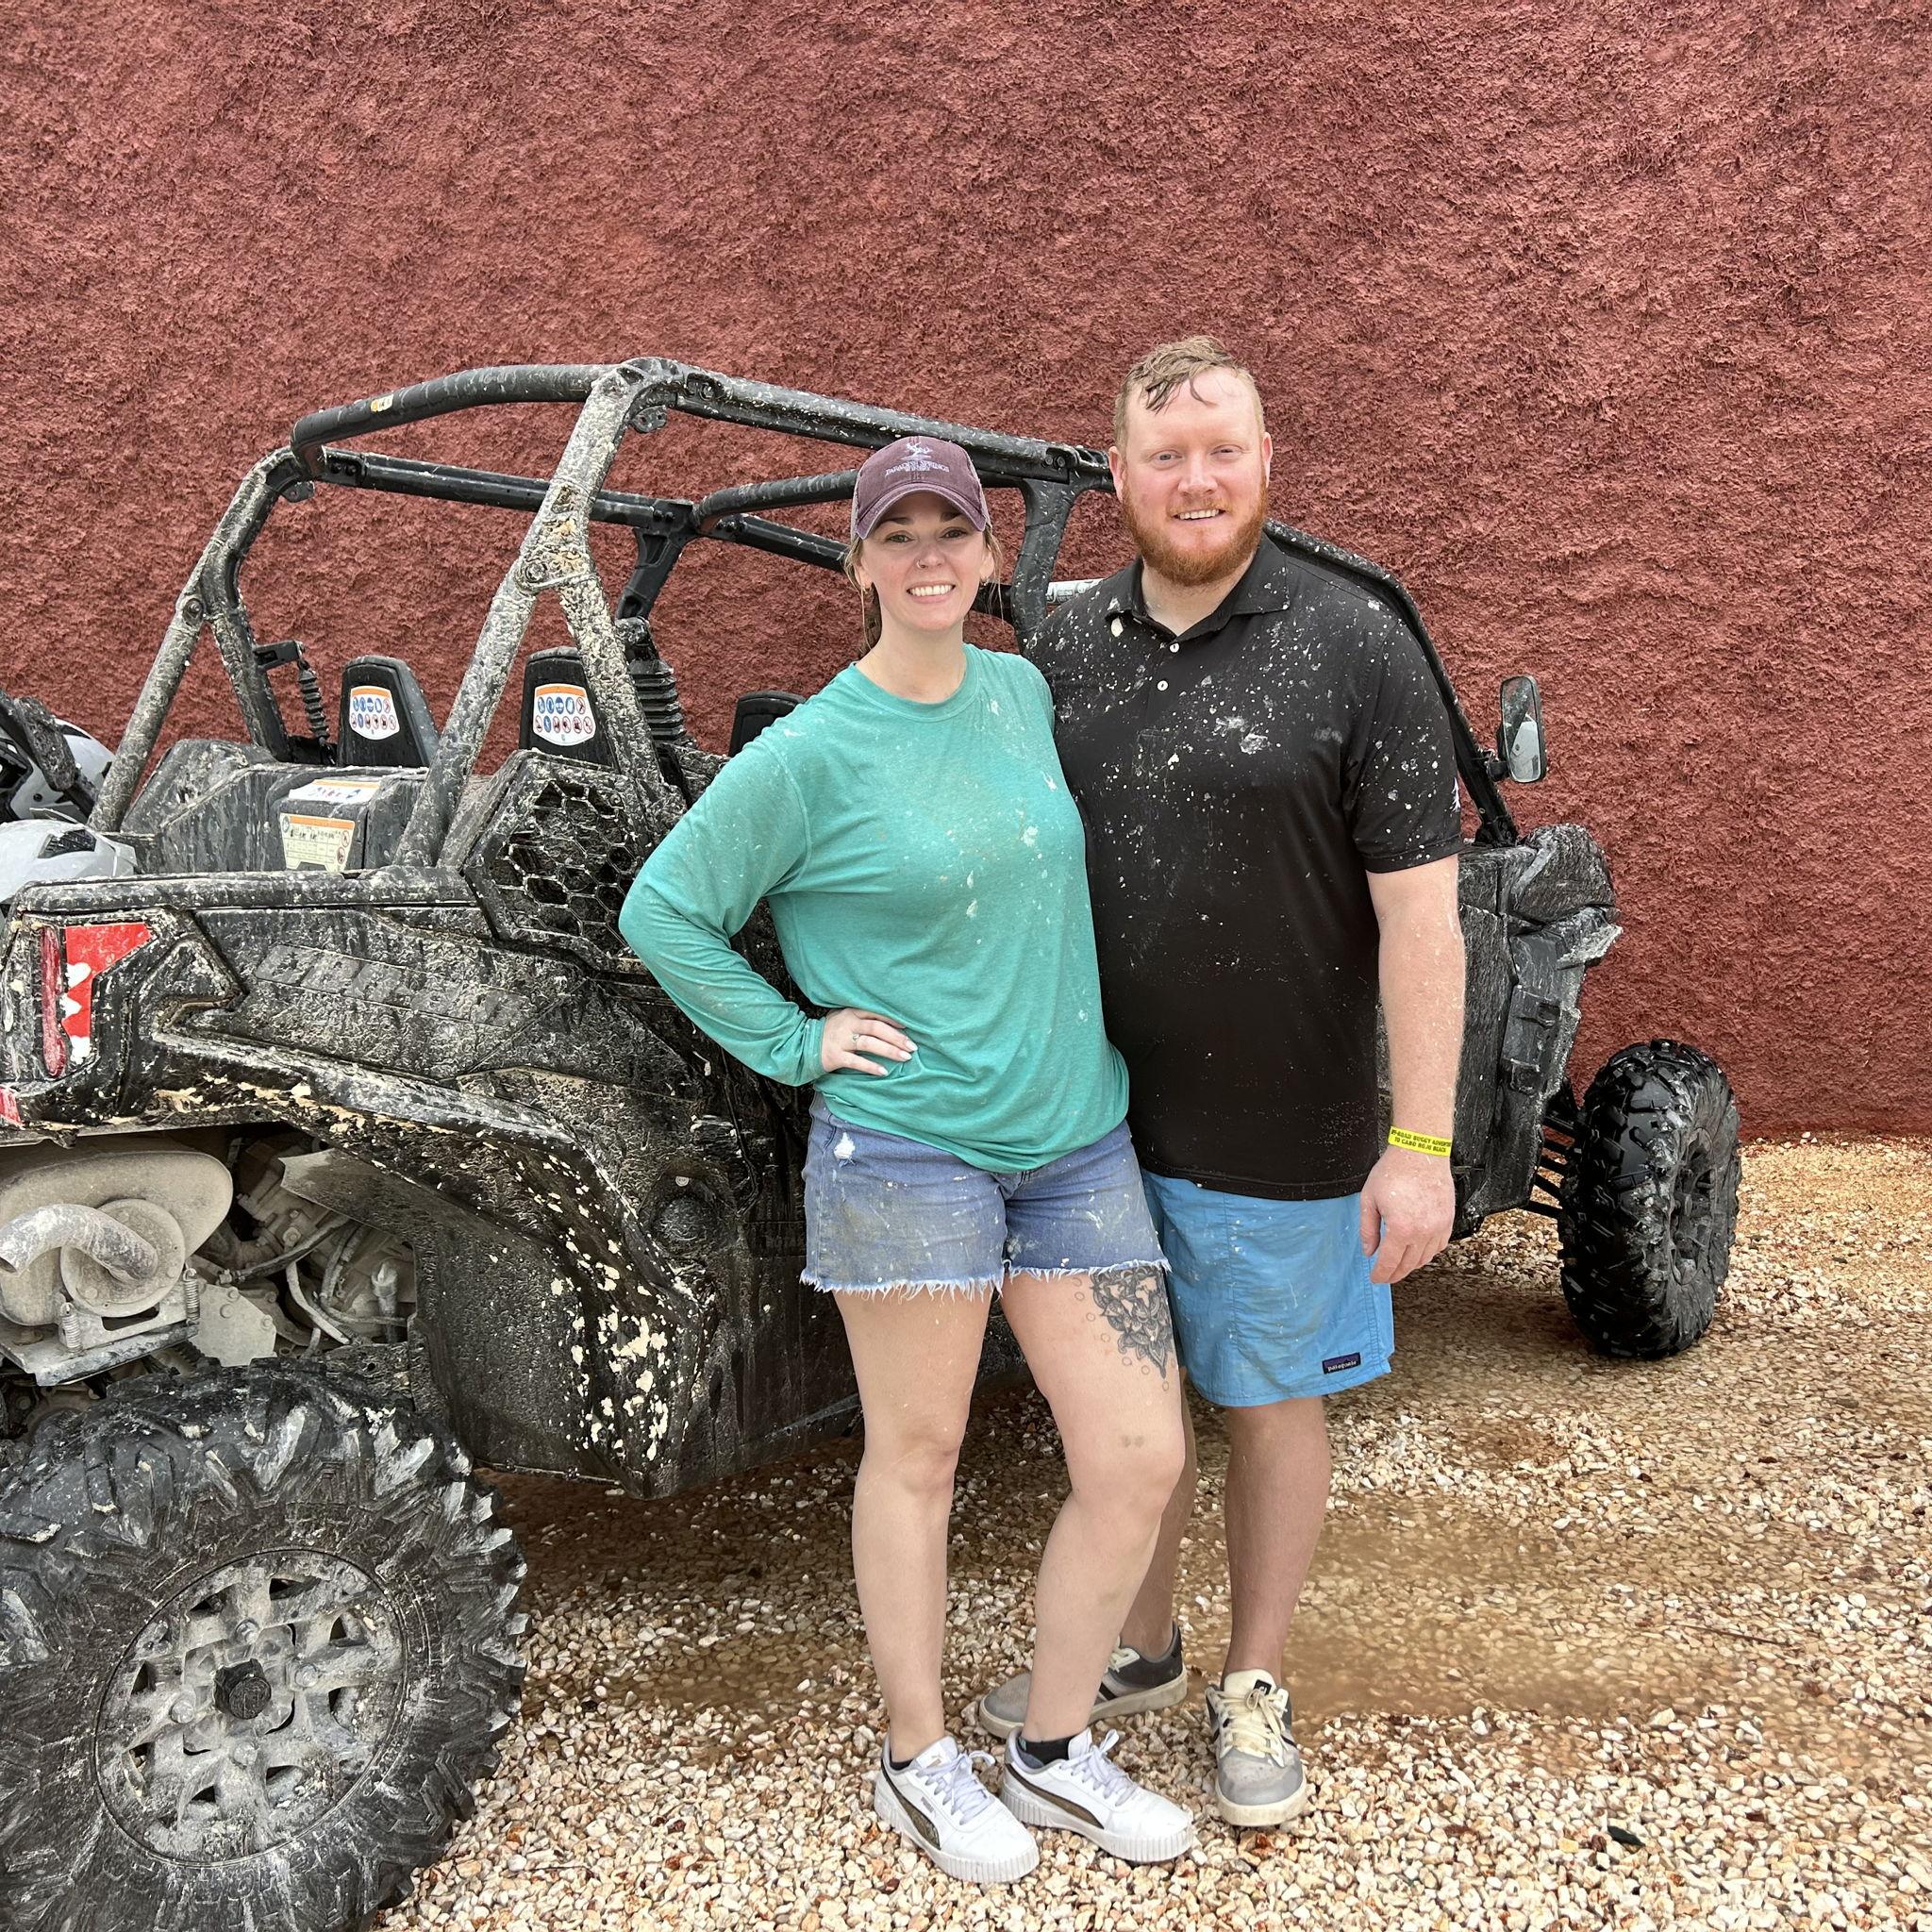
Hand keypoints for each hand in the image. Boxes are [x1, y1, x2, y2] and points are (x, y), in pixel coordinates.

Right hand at [819, 1008, 915, 1076]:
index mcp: (851, 1013)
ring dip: (889, 1051)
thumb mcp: (844, 1018)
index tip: (908, 1028)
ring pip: (869, 1044)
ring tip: (905, 1057)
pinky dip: (871, 1067)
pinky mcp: (836, 1056)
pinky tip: (884, 1071)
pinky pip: (857, 1062)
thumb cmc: (830, 1032)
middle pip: (877, 1028)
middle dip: (897, 1038)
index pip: (876, 1013)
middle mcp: (847, 1024)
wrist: (805, 1045)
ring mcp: (841, 1040)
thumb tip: (890, 1023)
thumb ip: (862, 1017)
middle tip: (912, 1047)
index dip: (893, 1020)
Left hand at [1358, 1145, 1454, 1284]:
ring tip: (1399, 1265)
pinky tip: (1418, 1252)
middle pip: (1408, 1264)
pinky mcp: (1448, 1220)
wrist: (1421, 1152)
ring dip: (1411, 1265)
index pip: (1389, 1262)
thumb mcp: (1369, 1199)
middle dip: (1395, 1273)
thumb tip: (1369, 1251)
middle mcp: (1423, 1232)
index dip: (1381, 1274)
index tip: (1375, 1279)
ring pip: (1425, 1258)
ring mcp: (1439, 1227)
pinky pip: (1439, 1246)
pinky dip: (1428, 1253)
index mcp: (1401, 1229)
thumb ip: (1368, 1229)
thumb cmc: (1393, 1171)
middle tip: (1385, 1275)